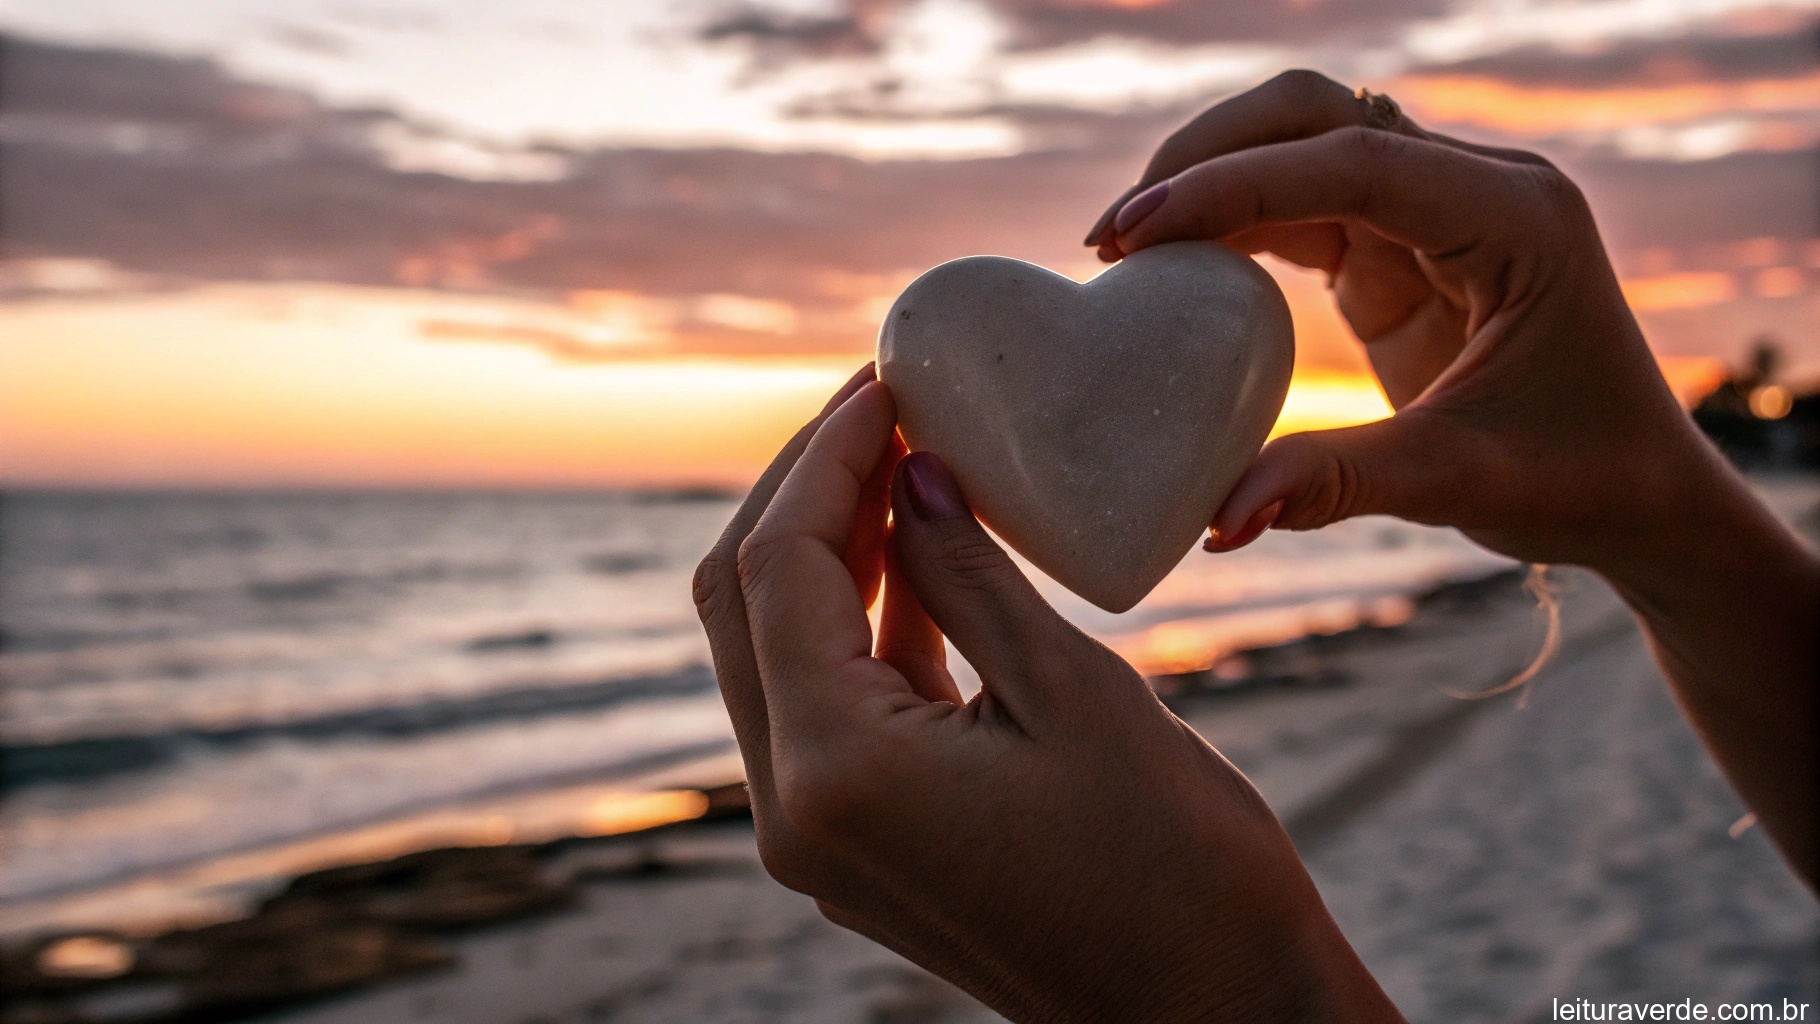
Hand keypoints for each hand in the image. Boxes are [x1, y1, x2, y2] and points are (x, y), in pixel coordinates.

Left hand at [693, 364, 1402, 1022]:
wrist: (1216, 1011)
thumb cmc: (1176, 866)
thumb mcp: (1073, 691)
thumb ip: (968, 573)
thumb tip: (913, 472)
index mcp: (836, 774)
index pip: (780, 566)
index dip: (826, 456)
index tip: (884, 380)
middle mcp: (795, 815)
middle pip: (743, 605)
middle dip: (805, 492)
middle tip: (878, 409)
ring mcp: (818, 841)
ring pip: (775, 655)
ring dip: (827, 554)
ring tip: (901, 462)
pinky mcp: (857, 849)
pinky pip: (827, 711)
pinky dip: (860, 627)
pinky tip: (918, 557)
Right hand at [1087, 70, 1817, 883]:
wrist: (1639, 491)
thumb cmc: (1580, 479)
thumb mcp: (1461, 482)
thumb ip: (1338, 484)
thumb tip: (1219, 517)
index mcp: (1516, 218)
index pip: (1355, 162)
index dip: (1235, 186)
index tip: (1135, 231)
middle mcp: (1479, 187)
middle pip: (1320, 113)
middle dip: (1209, 155)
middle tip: (1116, 236)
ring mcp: (1439, 208)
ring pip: (1304, 140)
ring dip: (1213, 175)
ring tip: (1125, 244)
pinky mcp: (1404, 245)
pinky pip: (1305, 202)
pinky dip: (1236, 218)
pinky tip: (1174, 264)